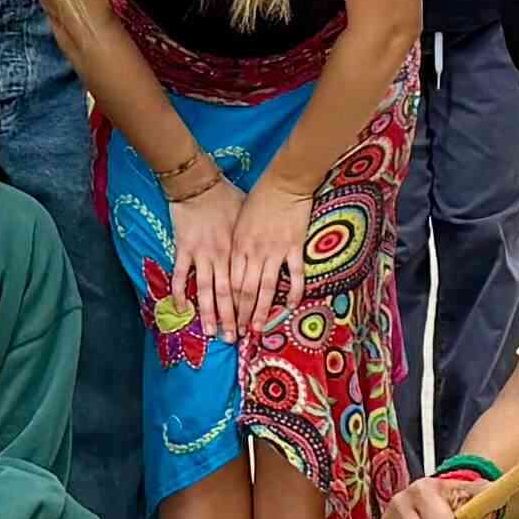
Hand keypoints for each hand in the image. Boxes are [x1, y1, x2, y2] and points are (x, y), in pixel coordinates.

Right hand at [164, 175, 243, 337]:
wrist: (200, 183)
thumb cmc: (228, 197)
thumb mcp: (249, 217)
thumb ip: (255, 239)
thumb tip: (269, 253)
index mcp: (241, 250)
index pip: (246, 286)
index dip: (250, 308)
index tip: (253, 327)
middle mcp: (223, 256)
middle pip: (228, 294)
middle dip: (231, 319)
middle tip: (233, 340)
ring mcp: (202, 254)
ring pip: (206, 290)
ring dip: (209, 313)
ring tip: (212, 333)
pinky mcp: (183, 248)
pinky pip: (180, 275)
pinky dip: (179, 292)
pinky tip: (182, 309)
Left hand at [224, 177, 311, 336]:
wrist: (284, 183)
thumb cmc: (259, 199)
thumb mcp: (238, 222)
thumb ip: (236, 246)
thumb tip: (230, 267)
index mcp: (237, 246)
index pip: (228, 283)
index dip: (225, 306)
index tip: (223, 322)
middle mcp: (253, 251)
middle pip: (244, 290)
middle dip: (239, 315)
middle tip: (236, 335)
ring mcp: (275, 250)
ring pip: (266, 287)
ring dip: (261, 311)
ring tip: (257, 329)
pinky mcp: (295, 246)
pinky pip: (295, 274)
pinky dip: (294, 291)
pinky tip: (292, 306)